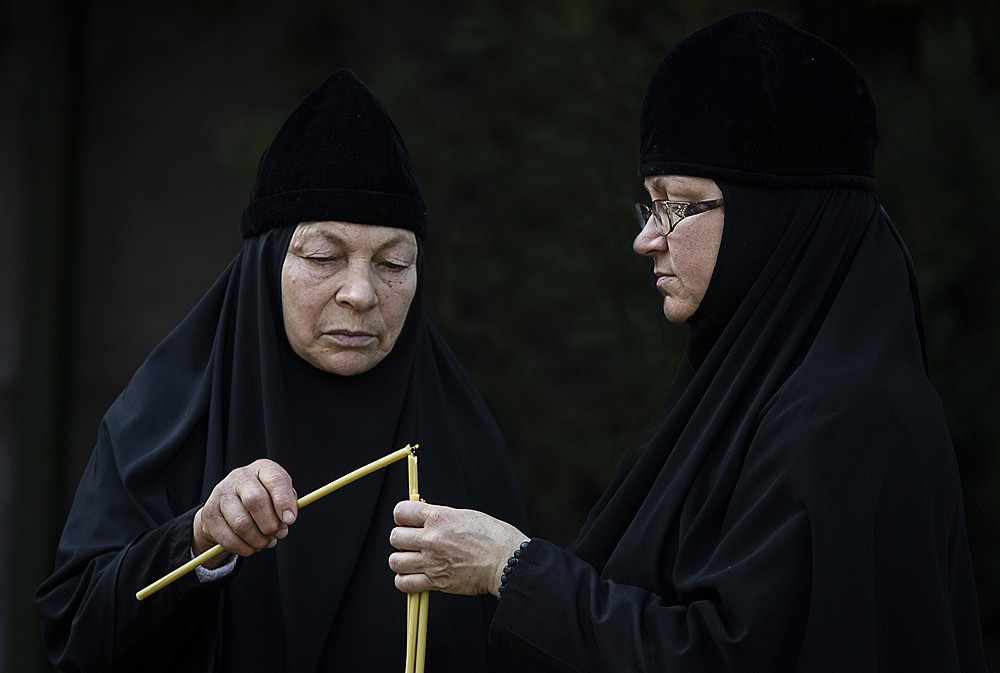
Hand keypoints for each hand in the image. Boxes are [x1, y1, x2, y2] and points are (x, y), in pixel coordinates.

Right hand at [192, 459, 297, 567]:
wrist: (229, 507)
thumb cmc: (263, 500)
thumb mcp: (278, 497)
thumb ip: (286, 506)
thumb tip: (286, 521)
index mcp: (262, 469)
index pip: (275, 480)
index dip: (284, 501)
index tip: (290, 520)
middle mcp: (240, 476)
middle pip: (255, 500)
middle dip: (270, 524)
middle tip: (277, 534)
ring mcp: (221, 494)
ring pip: (241, 523)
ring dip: (258, 540)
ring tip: (264, 542)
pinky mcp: (210, 514)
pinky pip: (228, 538)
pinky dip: (244, 548)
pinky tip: (251, 546)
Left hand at [388, 501, 526, 596]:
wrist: (506, 561)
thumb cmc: (494, 537)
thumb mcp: (466, 515)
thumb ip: (441, 517)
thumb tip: (425, 518)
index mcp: (439, 517)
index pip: (401, 512)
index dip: (401, 516)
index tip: (405, 521)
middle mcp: (431, 538)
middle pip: (395, 537)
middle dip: (401, 538)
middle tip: (410, 542)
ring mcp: (432, 561)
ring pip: (395, 561)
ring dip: (401, 560)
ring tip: (411, 560)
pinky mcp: (436, 582)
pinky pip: (405, 583)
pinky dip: (404, 581)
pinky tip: (413, 576)